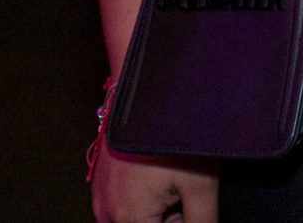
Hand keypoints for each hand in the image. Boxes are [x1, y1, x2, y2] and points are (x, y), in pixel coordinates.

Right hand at [91, 144, 215, 222]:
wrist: (149, 93)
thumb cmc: (173, 135)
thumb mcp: (200, 186)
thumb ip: (201, 221)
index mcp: (128, 218)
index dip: (182, 221)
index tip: (190, 205)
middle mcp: (106, 213)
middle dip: (170, 219)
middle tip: (184, 192)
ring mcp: (101, 199)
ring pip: (137, 218)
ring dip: (158, 212)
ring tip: (173, 183)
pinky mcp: (101, 185)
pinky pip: (124, 206)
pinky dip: (145, 200)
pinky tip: (159, 178)